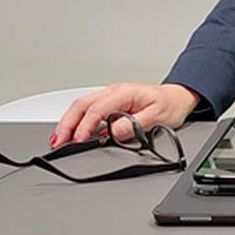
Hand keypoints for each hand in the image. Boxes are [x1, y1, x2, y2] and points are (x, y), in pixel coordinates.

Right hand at [52, 83, 200, 146]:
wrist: (177, 98)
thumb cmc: (169, 105)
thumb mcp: (157, 117)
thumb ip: (135, 125)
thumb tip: (114, 132)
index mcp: (123, 93)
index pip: (97, 109)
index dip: (84, 126)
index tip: (77, 140)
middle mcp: (113, 92)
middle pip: (81, 105)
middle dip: (66, 124)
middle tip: (57, 141)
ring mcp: (110, 96)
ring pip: (81, 106)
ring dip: (67, 122)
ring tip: (58, 139)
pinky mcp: (110, 103)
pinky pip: (87, 110)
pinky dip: (75, 121)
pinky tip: (71, 132)